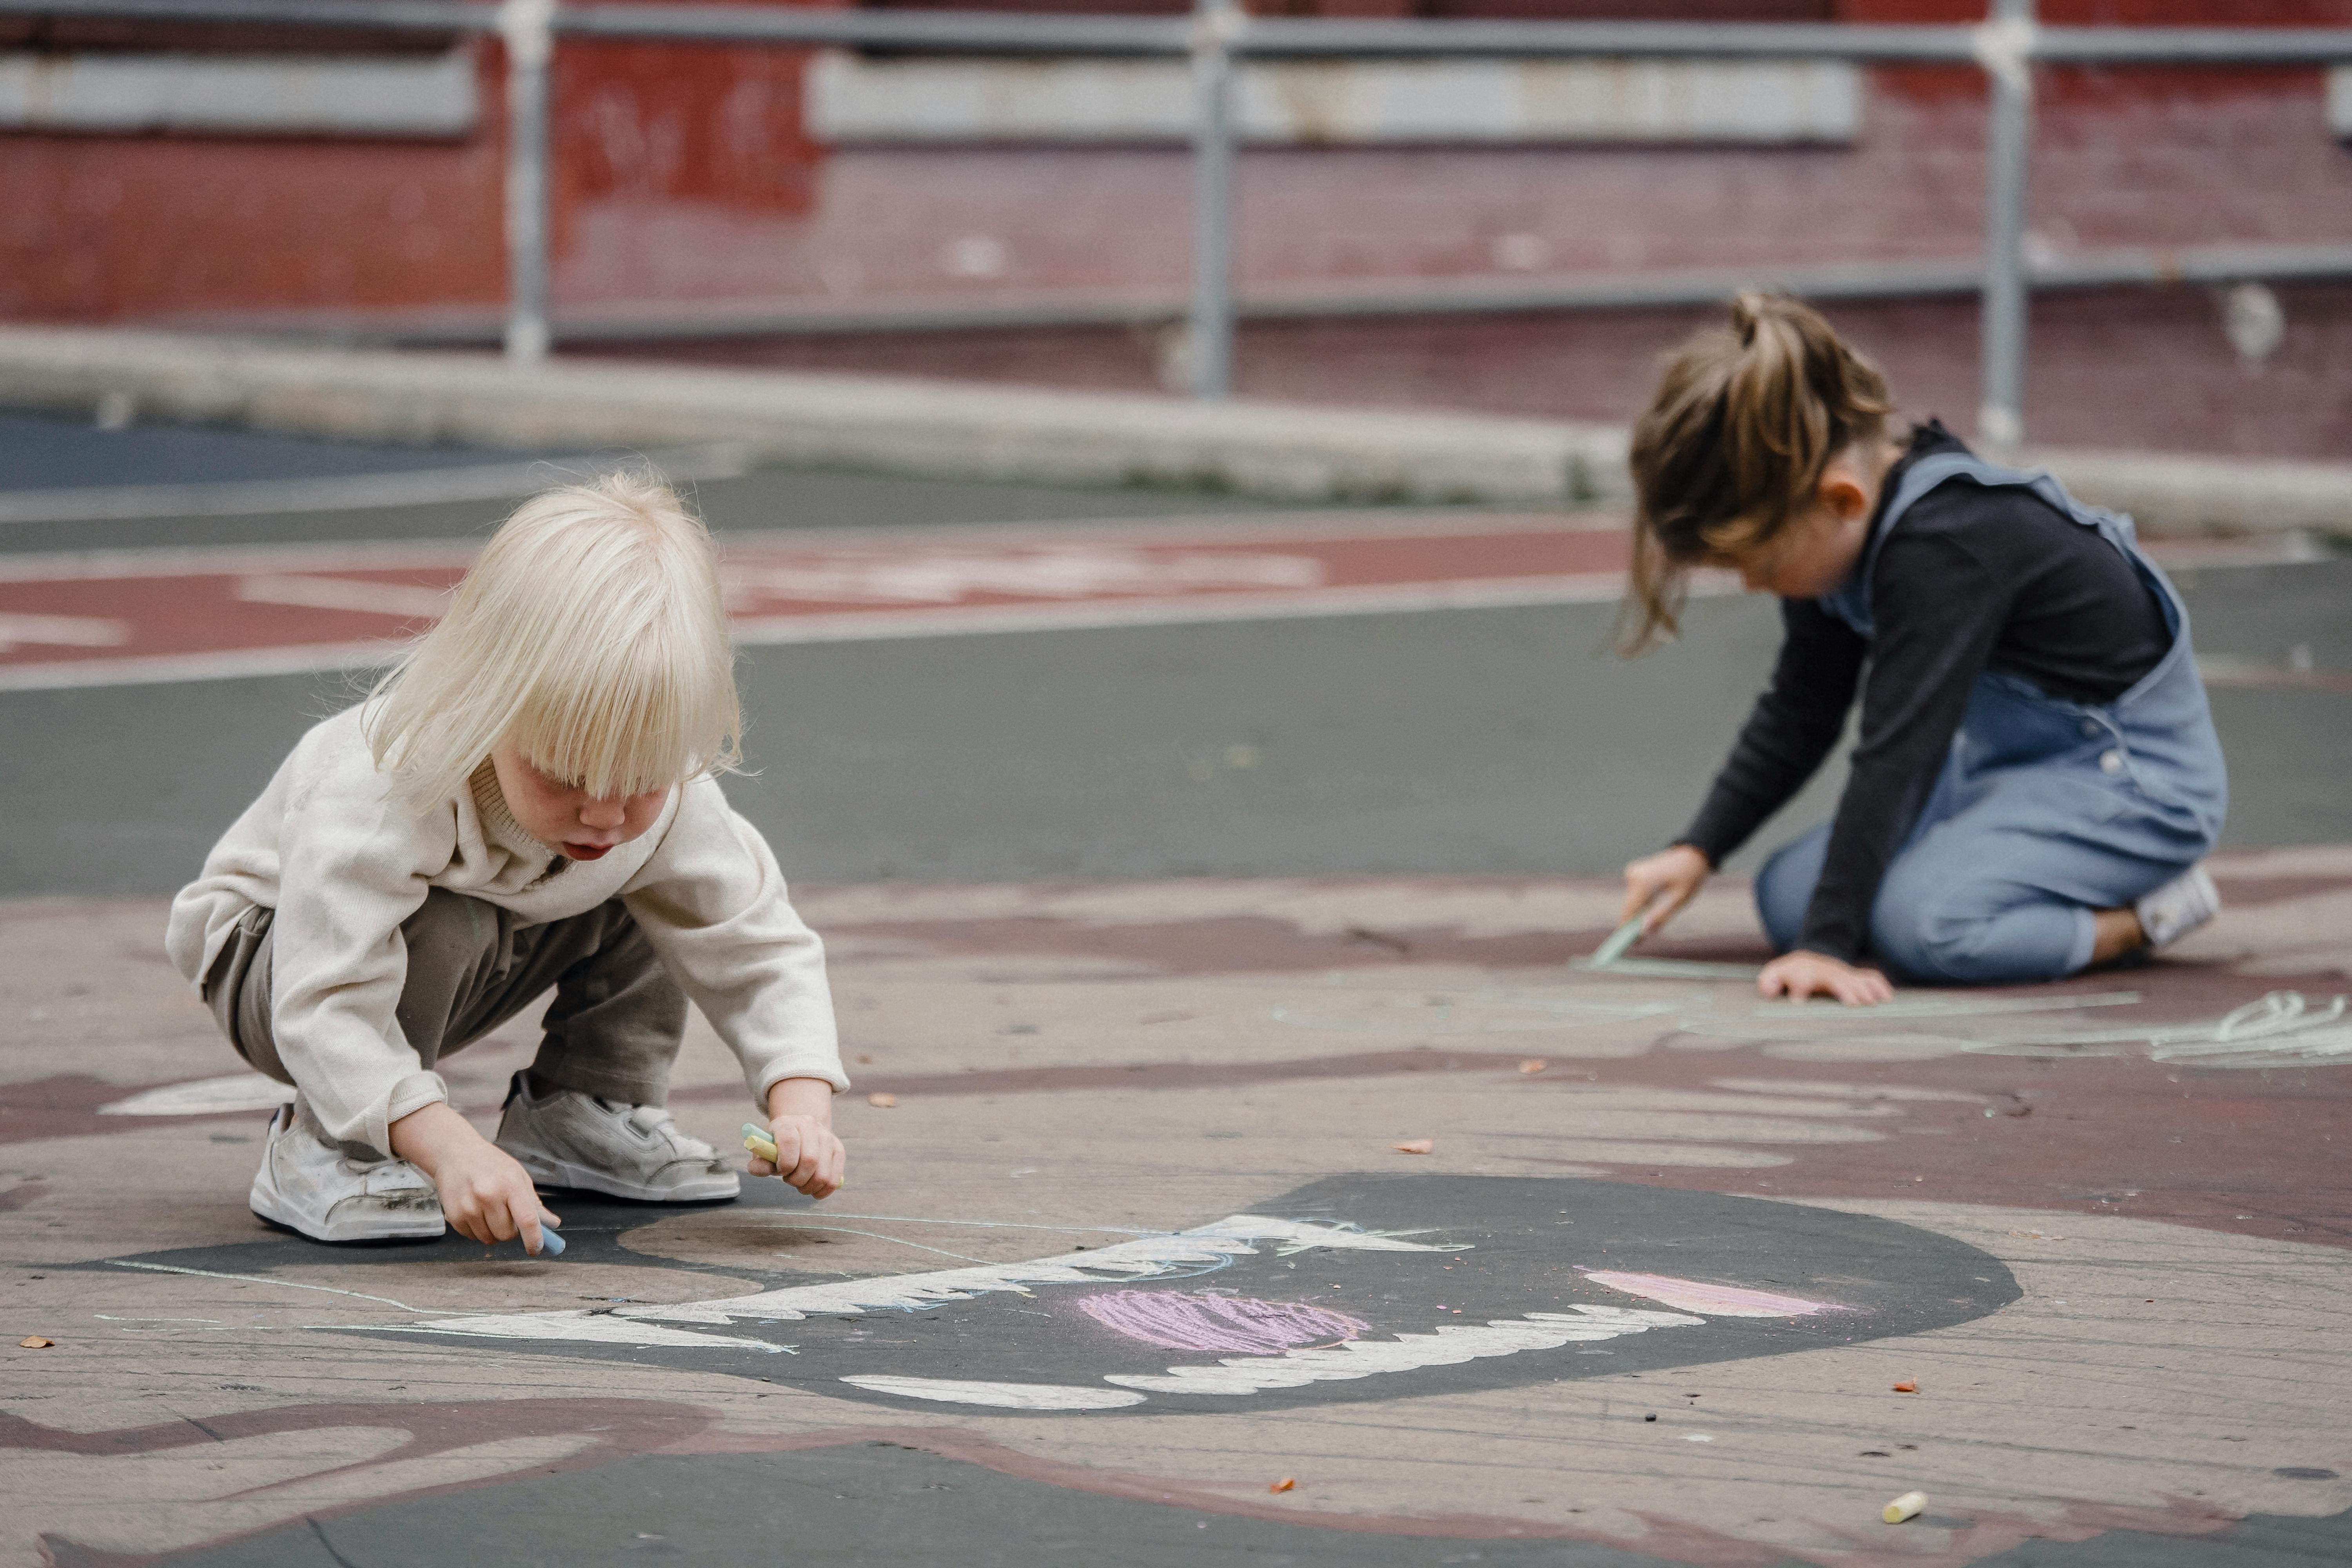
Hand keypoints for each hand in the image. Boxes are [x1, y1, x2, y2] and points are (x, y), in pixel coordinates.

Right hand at [387, 1101, 559, 1250]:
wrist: (455, 1153)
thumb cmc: (490, 1164)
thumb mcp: (517, 1176)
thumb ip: (534, 1202)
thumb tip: (552, 1224)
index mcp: (510, 1184)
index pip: (527, 1220)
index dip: (534, 1239)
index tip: (537, 1248)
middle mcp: (489, 1196)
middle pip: (506, 1234)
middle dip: (510, 1231)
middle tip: (506, 1215)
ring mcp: (469, 1206)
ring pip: (489, 1239)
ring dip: (493, 1231)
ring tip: (489, 1210)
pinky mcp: (454, 1215)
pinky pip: (472, 1237)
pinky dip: (477, 1230)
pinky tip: (475, 1211)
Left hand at [754, 1077, 845, 1198]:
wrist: (800, 1130)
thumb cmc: (778, 1144)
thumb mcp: (765, 1150)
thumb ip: (760, 1162)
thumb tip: (755, 1169)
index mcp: (788, 1124)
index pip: (790, 1141)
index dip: (785, 1162)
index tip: (780, 1171)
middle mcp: (811, 1126)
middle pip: (810, 1160)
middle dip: (797, 1179)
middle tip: (790, 1180)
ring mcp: (827, 1137)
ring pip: (823, 1173)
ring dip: (809, 1187)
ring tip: (801, 1184)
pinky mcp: (838, 1150)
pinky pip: (834, 1179)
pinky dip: (823, 1191)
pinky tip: (813, 1190)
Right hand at [1620, 844, 1711, 936]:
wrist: (1691, 855)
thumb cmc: (1689, 877)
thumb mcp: (1679, 900)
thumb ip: (1660, 916)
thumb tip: (1642, 932)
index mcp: (1644, 881)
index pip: (1629, 910)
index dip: (1626, 929)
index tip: (1626, 945)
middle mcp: (1633, 875)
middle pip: (1628, 907)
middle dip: (1632, 924)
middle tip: (1638, 942)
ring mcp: (1632, 872)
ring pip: (1631, 901)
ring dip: (1638, 913)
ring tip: (1648, 922)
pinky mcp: (1633, 872)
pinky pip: (1634, 894)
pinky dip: (1641, 903)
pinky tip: (1653, 904)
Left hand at [1757, 950, 1893, 1005]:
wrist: (1804, 960)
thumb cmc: (1787, 975)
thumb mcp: (1772, 976)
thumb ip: (1769, 982)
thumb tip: (1772, 989)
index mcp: (1801, 972)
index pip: (1800, 977)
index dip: (1799, 987)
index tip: (1797, 1001)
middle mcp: (1823, 971)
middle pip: (1834, 978)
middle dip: (1843, 988)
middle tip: (1853, 1003)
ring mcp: (1840, 973)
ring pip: (1854, 978)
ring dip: (1864, 988)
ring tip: (1873, 1003)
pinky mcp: (1853, 977)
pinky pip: (1869, 977)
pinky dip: (1879, 985)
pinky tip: (1887, 998)